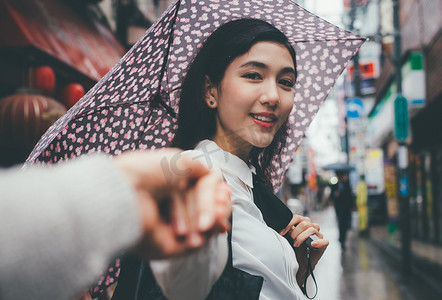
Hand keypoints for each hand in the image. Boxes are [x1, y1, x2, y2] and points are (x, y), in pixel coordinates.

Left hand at [114, 149, 231, 258]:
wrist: (126, 194)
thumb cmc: (148, 173)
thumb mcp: (181, 161)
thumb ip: (200, 168)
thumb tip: (214, 177)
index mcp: (168, 185)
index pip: (199, 191)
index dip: (214, 193)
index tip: (224, 192)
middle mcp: (168, 206)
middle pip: (204, 208)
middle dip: (215, 205)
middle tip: (222, 203)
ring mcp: (169, 228)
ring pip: (203, 225)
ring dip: (213, 218)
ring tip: (214, 215)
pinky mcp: (169, 247)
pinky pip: (197, 243)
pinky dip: (208, 232)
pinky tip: (211, 224)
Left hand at [279, 214, 328, 286]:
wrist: (300, 262)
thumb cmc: (296, 248)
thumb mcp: (290, 238)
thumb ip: (289, 230)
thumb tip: (283, 223)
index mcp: (304, 222)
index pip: (297, 217)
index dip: (289, 224)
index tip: (281, 233)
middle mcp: (312, 227)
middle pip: (304, 223)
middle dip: (295, 232)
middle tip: (291, 240)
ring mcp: (319, 235)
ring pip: (311, 230)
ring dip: (301, 237)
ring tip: (296, 244)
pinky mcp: (324, 244)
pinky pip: (325, 241)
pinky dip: (318, 242)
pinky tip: (312, 244)